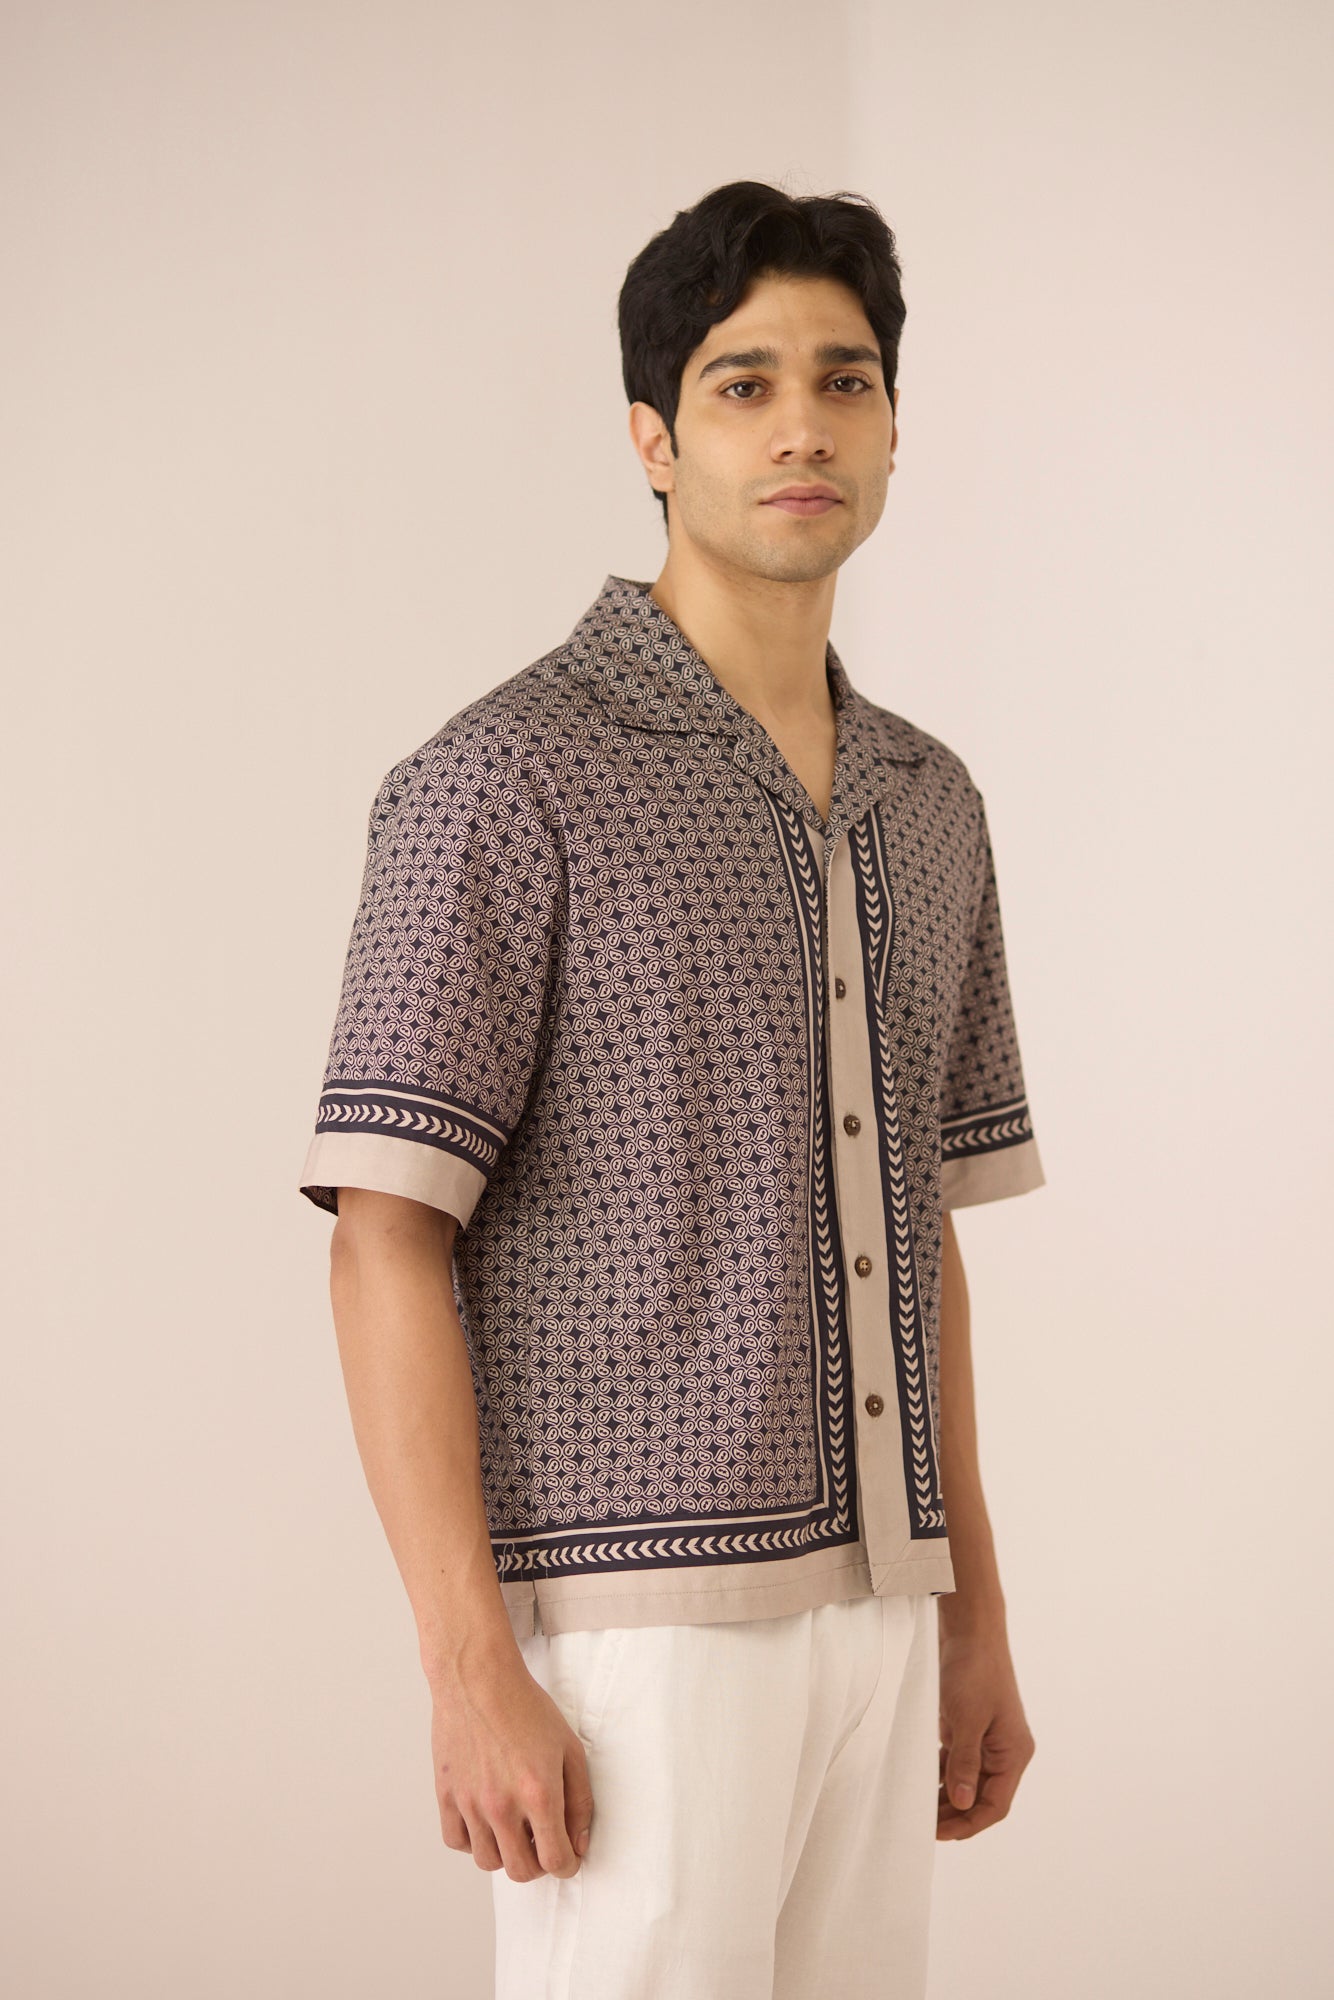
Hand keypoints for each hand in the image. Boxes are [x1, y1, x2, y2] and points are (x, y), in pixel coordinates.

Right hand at [429, 1647, 594, 1881]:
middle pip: (521, 1871)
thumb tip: (578, 1843)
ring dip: (505, 1852)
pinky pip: (457, 1842)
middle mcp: (502, 1805)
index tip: (567, 1855)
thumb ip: (580, 1801)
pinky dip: (472, 1839)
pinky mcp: (446, 1795)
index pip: (555, 1860)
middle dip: (538, 1863)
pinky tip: (485, 1818)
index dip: (567, 1864)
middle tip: (541, 1840)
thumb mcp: (569, 1748)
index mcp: (538, 1793)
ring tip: (513, 1825)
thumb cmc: (525, 1707)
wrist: (478, 1678)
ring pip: (488, 1861)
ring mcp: (470, 1803)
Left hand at [935, 1622, 1034, 1839]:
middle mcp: (1003, 1752)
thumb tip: (962, 1804)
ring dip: (946, 1798)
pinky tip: (921, 1786)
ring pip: (967, 1783)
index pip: (995, 1804)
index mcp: (1014, 1754)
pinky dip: (941, 1776)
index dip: (970, 1823)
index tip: (940, 1834)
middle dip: (955, 1815)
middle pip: (981, 1798)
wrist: (969, 1631)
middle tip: (923, 1827)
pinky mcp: (969, 1730)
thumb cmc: (974, 1671)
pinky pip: (956, 1763)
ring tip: (918, 1812)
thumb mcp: (968, 1719)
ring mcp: (986, 1741)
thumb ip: (965, 1763)